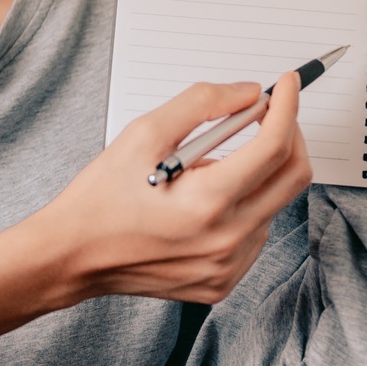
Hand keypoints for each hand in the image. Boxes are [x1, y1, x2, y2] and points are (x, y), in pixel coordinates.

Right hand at [45, 77, 311, 302]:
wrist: (73, 256)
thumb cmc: (101, 195)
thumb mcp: (143, 133)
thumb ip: (201, 103)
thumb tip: (249, 93)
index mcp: (207, 201)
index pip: (274, 146)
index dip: (287, 107)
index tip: (289, 84)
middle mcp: (226, 239)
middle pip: (293, 177)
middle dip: (288, 135)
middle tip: (267, 115)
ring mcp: (228, 266)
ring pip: (273, 205)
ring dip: (257, 175)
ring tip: (205, 173)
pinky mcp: (223, 281)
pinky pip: (255, 234)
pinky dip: (243, 209)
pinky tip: (203, 206)